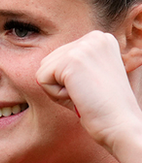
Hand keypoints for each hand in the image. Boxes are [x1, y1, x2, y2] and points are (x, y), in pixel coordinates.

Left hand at [37, 30, 141, 155]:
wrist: (121, 124)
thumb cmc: (103, 107)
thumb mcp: (89, 77)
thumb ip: (72, 64)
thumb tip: (45, 62)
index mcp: (101, 39)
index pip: (59, 57)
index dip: (68, 80)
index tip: (92, 89)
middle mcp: (95, 37)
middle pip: (49, 61)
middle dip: (61, 84)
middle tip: (87, 94)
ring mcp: (84, 46)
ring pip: (43, 70)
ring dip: (57, 90)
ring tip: (83, 95)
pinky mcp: (72, 60)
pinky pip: (41, 79)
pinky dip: (55, 94)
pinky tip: (78, 97)